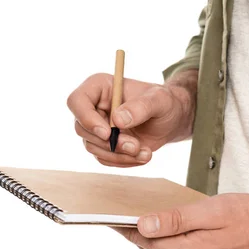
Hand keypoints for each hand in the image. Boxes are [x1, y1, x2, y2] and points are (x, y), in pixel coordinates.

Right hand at [67, 70, 196, 166]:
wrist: (171, 119)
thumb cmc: (165, 102)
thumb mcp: (159, 100)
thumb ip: (141, 107)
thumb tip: (118, 120)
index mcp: (99, 87)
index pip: (77, 101)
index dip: (87, 119)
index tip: (107, 133)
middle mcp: (93, 107)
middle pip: (82, 129)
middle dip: (109, 143)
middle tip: (135, 145)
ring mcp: (97, 127)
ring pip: (93, 147)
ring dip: (119, 155)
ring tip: (145, 152)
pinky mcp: (104, 145)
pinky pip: (104, 158)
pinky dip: (123, 161)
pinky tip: (143, 156)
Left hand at [114, 193, 248, 248]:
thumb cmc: (248, 218)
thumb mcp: (210, 212)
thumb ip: (174, 220)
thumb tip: (142, 225)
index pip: (141, 239)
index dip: (124, 224)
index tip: (109, 213)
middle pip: (150, 248)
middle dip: (139, 229)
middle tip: (126, 208)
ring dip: (155, 237)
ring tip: (148, 215)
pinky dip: (170, 244)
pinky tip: (172, 228)